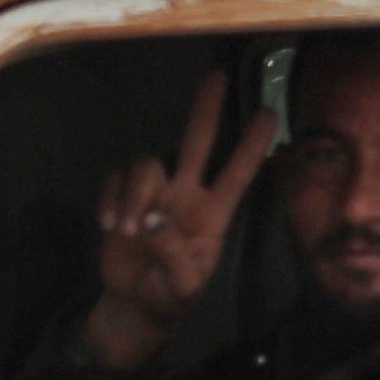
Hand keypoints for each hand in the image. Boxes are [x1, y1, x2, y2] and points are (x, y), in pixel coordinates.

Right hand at [83, 71, 279, 368]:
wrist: (134, 304)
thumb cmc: (170, 295)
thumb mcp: (183, 288)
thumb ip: (174, 258)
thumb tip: (155, 220)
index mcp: (213, 214)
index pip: (238, 173)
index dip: (253, 146)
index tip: (270, 114)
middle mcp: (186, 194)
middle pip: (197, 142)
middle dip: (206, 109)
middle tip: (217, 75)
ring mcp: (154, 194)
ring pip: (147, 164)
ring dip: (135, 194)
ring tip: (129, 230)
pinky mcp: (122, 199)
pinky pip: (115, 178)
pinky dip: (110, 199)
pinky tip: (109, 226)